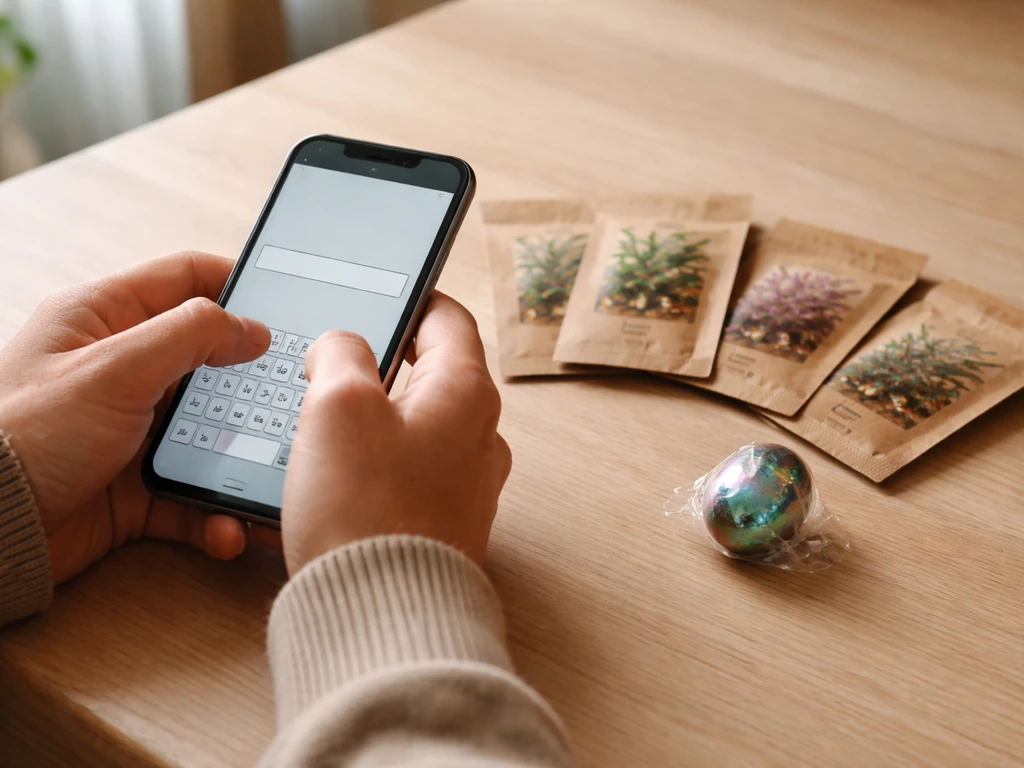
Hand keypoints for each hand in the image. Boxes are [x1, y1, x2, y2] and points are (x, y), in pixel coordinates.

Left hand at [0, 252, 271, 583]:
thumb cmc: (26, 435)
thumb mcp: (116, 367)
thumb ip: (191, 334)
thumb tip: (252, 328)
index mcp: (105, 319)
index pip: (186, 280)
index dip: (238, 285)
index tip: (285, 305)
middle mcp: (122, 370)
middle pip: (210, 361)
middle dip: (253, 385)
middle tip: (293, 396)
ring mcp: (131, 429)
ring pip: (210, 433)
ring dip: (242, 459)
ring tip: (271, 476)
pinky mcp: (136, 486)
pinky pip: (194, 493)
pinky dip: (215, 511)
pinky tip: (228, 526)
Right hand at [282, 292, 510, 572]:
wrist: (380, 614)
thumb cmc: (365, 510)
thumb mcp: (338, 406)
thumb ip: (340, 355)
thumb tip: (341, 348)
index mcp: (467, 395)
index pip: (448, 320)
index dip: (413, 297)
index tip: (385, 293)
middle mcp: (479, 439)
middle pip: (430, 376)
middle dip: (379, 366)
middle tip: (332, 365)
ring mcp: (464, 487)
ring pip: (413, 429)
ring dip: (370, 422)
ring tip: (320, 428)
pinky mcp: (439, 525)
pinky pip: (404, 477)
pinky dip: (370, 467)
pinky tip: (332, 480)